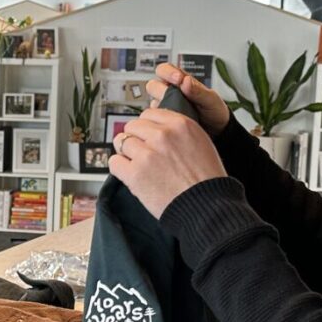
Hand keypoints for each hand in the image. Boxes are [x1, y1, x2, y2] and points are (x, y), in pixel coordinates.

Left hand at [108, 106, 226, 218]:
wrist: (207, 207)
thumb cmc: (206, 179)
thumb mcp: (200, 142)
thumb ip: (178, 131)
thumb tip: (155, 127)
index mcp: (180, 124)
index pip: (149, 113)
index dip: (146, 127)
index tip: (147, 137)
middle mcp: (162, 135)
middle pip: (132, 126)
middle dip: (135, 138)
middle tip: (141, 152)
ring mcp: (147, 154)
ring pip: (121, 142)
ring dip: (126, 153)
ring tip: (137, 164)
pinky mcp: (135, 174)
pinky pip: (114, 162)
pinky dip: (119, 168)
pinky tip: (129, 174)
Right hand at [145, 63, 231, 136]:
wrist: (217, 130)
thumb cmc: (214, 111)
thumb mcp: (210, 99)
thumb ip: (198, 90)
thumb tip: (185, 81)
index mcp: (180, 81)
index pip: (164, 70)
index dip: (167, 72)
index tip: (178, 79)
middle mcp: (170, 92)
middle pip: (153, 85)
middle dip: (161, 89)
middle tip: (174, 95)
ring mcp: (166, 106)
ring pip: (152, 101)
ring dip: (161, 104)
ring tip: (176, 109)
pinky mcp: (164, 119)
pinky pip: (156, 117)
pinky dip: (162, 118)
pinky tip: (173, 120)